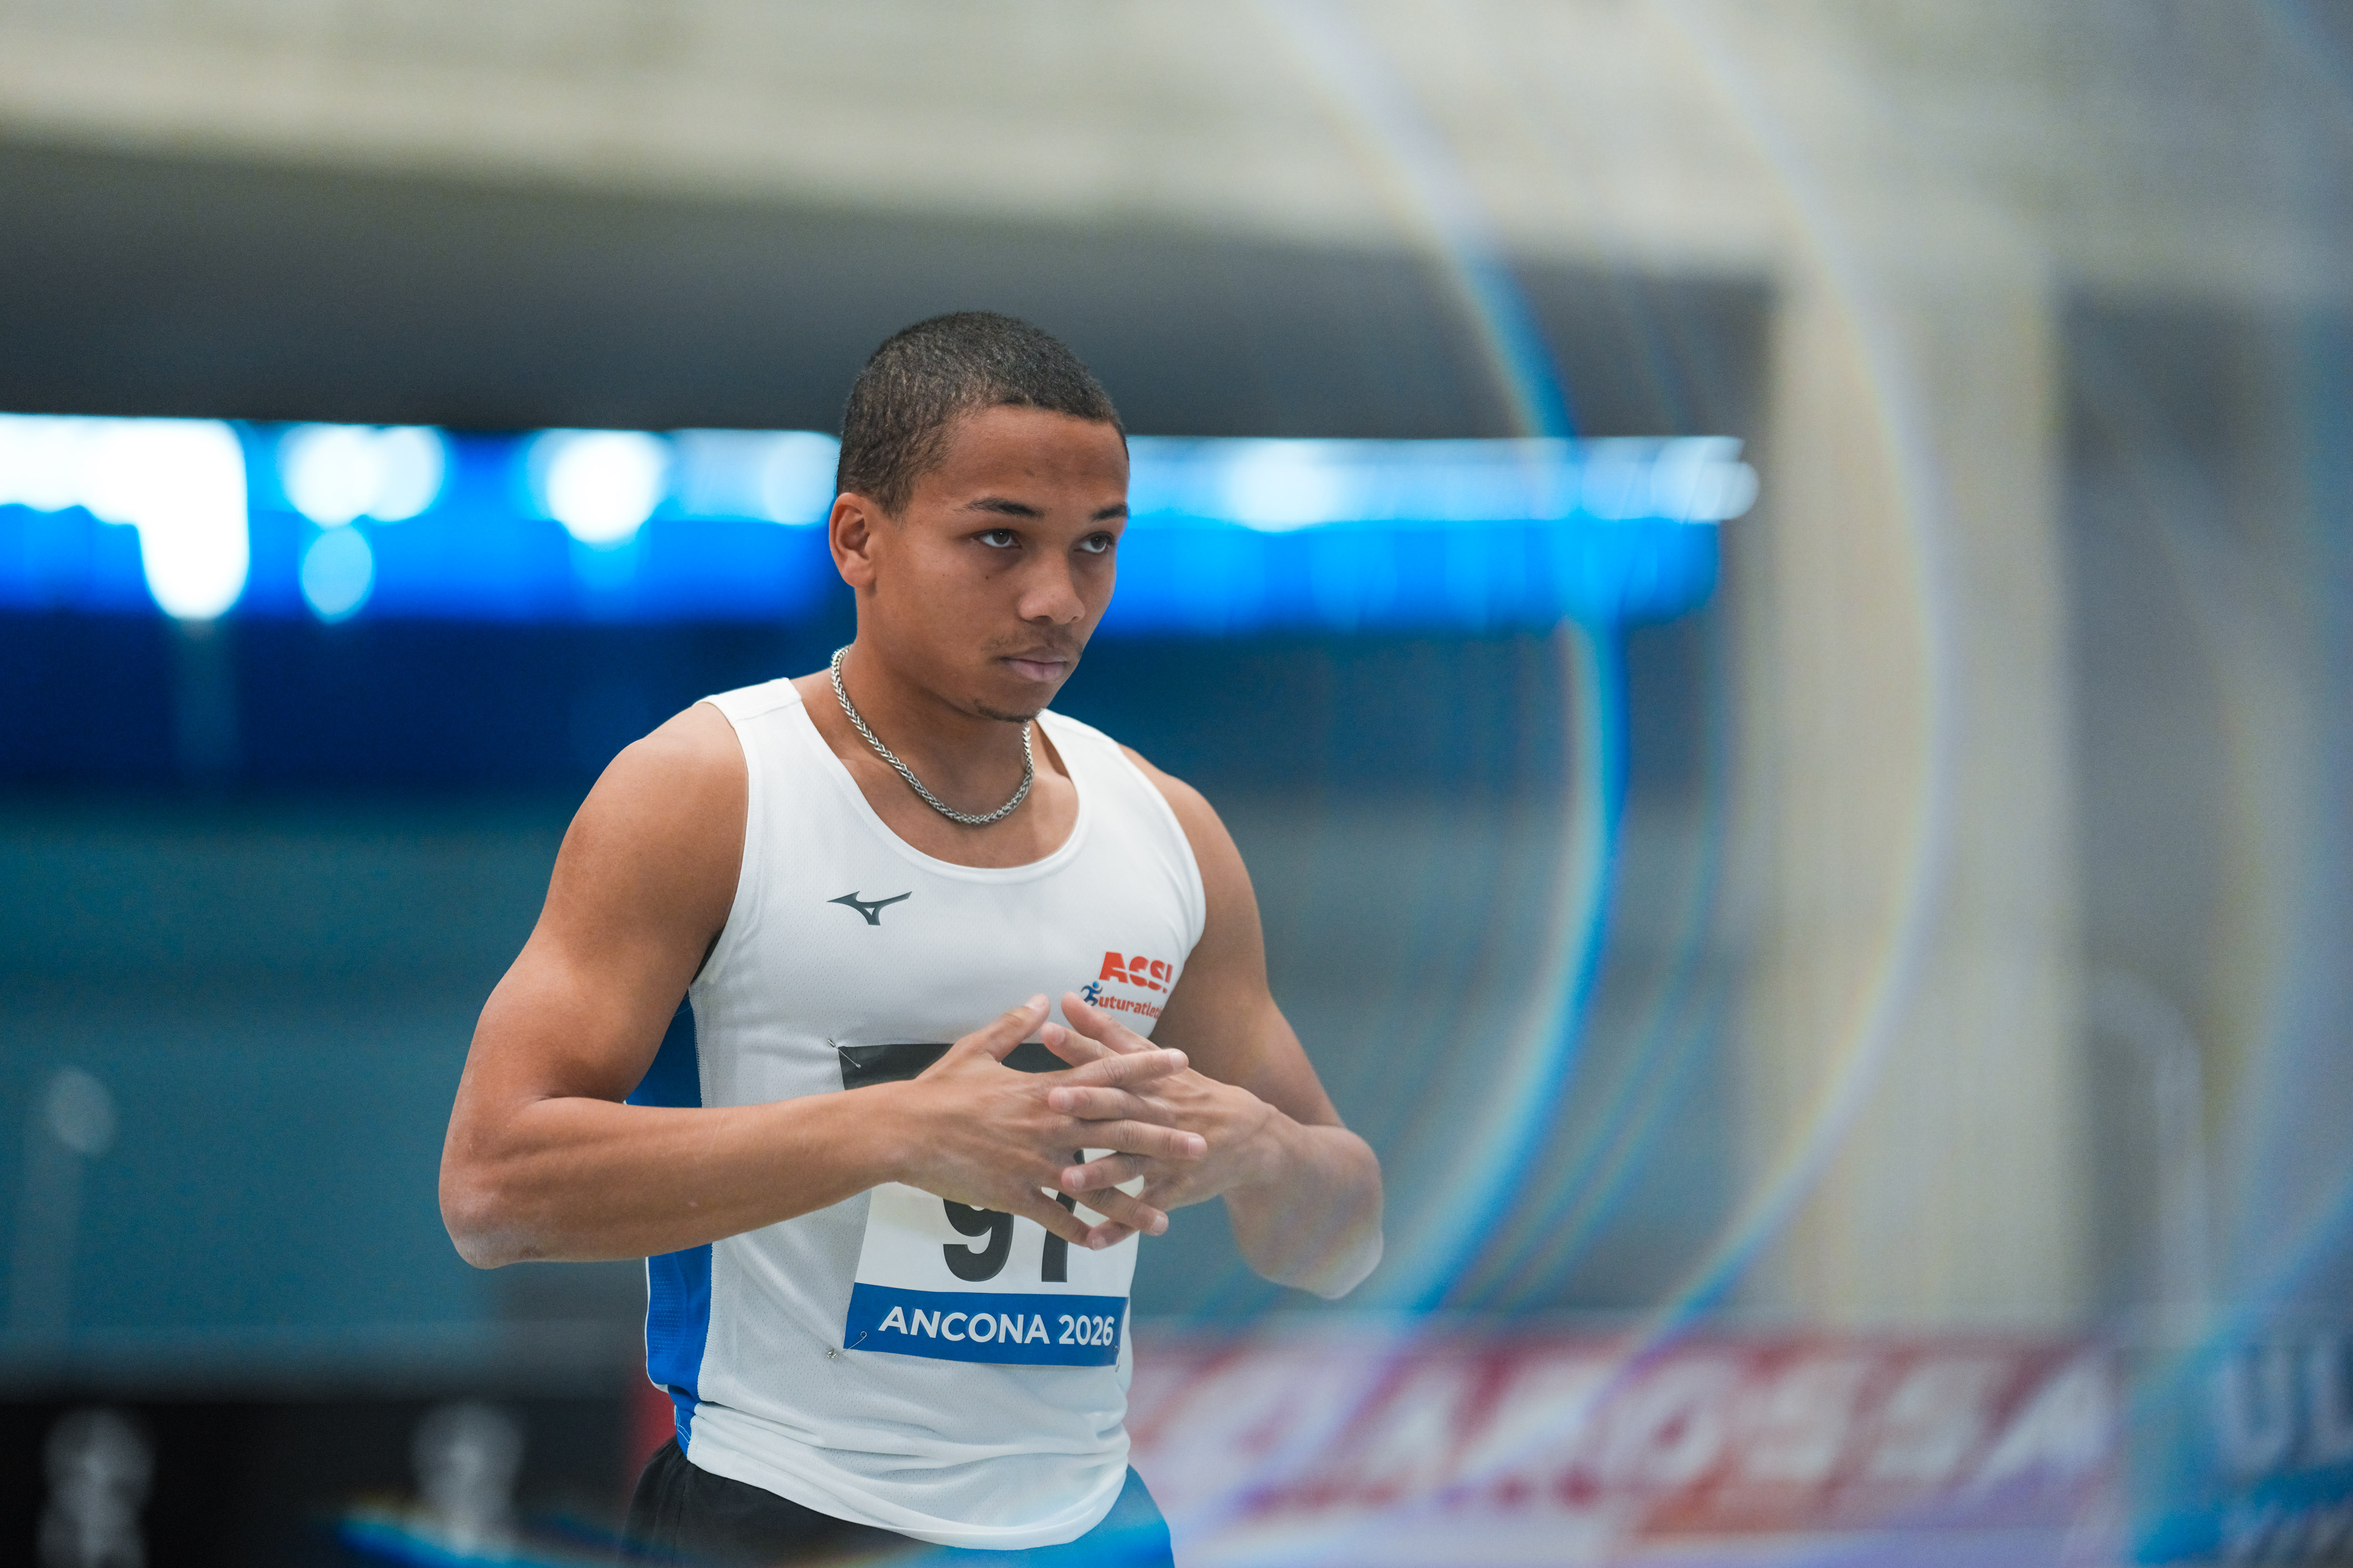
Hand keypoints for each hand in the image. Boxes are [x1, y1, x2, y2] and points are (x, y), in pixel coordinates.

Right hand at [888, 995, 1204, 1251]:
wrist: (902, 1132)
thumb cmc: (939, 1089)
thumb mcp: (977, 1048)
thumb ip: (1016, 1025)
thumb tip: (1043, 1000)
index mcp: (1045, 1088)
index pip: (1106, 1074)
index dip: (1145, 1067)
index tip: (1180, 1062)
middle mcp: (1050, 1125)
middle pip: (1118, 1131)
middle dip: (1163, 1139)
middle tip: (1201, 1145)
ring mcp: (1035, 1163)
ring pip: (1096, 1185)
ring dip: (1133, 1203)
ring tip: (1166, 1219)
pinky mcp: (1015, 1195)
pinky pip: (1055, 1218)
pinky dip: (1080, 1232)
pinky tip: (1104, 1245)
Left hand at [1041, 992, 1282, 1231]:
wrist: (1250, 1137)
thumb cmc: (1188, 1092)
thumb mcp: (1154, 1060)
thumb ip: (1106, 1032)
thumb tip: (1066, 998)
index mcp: (1148, 1083)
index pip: (1111, 1061)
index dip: (1081, 1048)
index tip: (1049, 1034)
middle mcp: (1158, 1116)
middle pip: (1121, 1108)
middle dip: (1088, 1106)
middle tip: (1051, 1102)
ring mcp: (1167, 1155)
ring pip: (1131, 1165)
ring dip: (1101, 1173)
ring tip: (1068, 1181)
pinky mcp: (1175, 1189)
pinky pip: (1144, 1211)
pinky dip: (1121, 1228)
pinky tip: (1093, 1241)